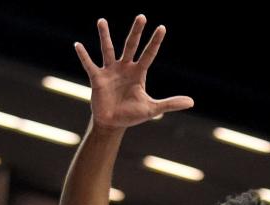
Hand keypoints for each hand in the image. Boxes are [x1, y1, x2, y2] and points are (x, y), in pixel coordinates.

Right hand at [74, 15, 193, 130]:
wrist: (113, 123)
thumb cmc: (133, 114)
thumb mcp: (153, 109)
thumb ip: (171, 103)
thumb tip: (192, 102)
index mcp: (139, 73)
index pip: (149, 54)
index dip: (155, 42)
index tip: (162, 27)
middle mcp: (125, 68)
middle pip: (131, 45)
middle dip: (136, 32)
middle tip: (142, 16)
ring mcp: (110, 71)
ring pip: (108, 50)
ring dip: (105, 36)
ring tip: (102, 21)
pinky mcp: (97, 78)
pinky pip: (89, 65)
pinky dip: (84, 56)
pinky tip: (78, 45)